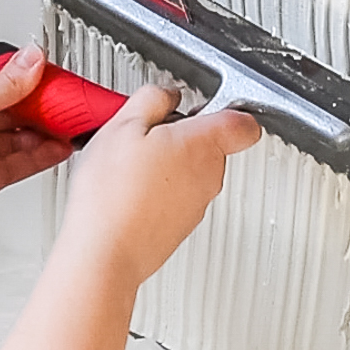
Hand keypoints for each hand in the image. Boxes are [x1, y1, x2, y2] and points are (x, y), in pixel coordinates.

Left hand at [0, 45, 73, 234]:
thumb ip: (8, 85)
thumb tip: (33, 58)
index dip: (28, 79)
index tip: (56, 80)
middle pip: (10, 110)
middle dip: (40, 110)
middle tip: (70, 107)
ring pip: (14, 140)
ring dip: (42, 135)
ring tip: (70, 130)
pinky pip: (13, 166)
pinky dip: (36, 158)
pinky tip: (56, 150)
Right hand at [56, 86, 260, 286]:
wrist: (105, 253)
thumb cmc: (113, 195)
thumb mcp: (122, 124)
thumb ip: (153, 99)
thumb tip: (167, 96)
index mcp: (204, 144)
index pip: (245, 122)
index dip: (225, 109)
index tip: (199, 107)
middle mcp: (210, 176)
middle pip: (210, 144)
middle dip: (180, 136)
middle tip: (144, 137)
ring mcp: (197, 205)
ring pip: (191, 172)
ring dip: (165, 164)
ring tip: (128, 168)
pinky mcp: (181, 226)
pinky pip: (175, 197)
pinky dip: (156, 192)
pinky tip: (126, 192)